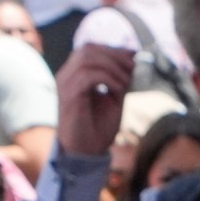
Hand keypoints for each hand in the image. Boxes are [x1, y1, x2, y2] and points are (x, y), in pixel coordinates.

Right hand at [55, 43, 136, 159]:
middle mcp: (66, 76)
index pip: (90, 48)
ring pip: (87, 58)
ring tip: (126, 83)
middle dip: (115, 55)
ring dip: (113, 67)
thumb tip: (132, 55)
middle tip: (133, 68)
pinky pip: (88, 76)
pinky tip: (118, 91)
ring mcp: (65, 84)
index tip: (134, 58)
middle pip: (88, 49)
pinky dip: (108, 79)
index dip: (113, 50)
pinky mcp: (68, 96)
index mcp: (74, 74)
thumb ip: (120, 77)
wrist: (86, 152)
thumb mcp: (114, 96)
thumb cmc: (98, 127)